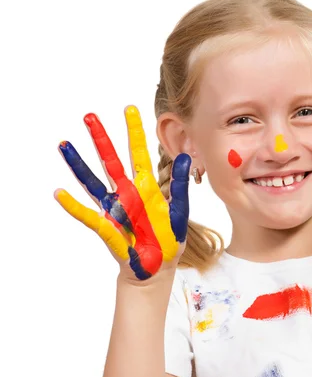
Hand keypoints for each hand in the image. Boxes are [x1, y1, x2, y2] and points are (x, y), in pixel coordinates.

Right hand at [54, 105, 190, 280]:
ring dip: (79, 165)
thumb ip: (179, 185)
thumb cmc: (169, 239)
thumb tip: (186, 158)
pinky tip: (59, 193)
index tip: (129, 109)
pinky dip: (73, 205)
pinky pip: (87, 215)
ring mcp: (115, 208)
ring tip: (65, 145)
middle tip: (90, 116)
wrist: (159, 267)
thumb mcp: (179, 211)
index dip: (135, 133)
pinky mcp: (107, 226)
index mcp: (148, 188)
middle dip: (102, 139)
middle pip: (112, 161)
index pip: (140, 154)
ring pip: (93, 182)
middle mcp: (128, 193)